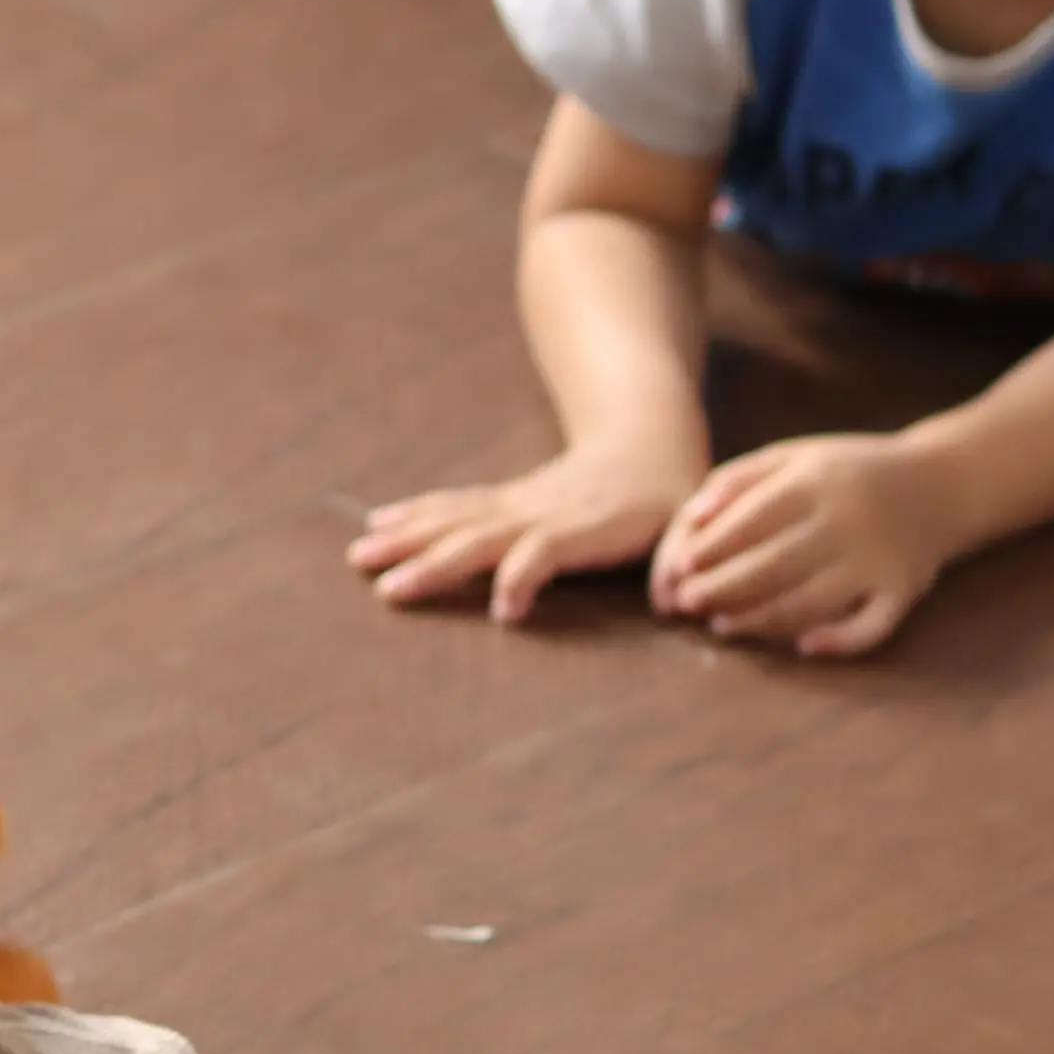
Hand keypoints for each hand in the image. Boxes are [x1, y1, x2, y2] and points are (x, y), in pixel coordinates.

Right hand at [353, 446, 695, 624]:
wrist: (646, 441)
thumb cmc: (672, 497)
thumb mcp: (691, 526)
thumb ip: (681, 559)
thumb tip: (676, 599)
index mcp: (586, 525)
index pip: (547, 549)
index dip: (525, 576)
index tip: (506, 612)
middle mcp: (541, 512)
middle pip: (481, 537)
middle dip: (435, 563)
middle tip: (389, 589)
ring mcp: (517, 504)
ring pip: (455, 519)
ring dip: (407, 538)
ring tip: (362, 554)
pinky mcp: (504, 501)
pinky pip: (452, 507)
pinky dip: (413, 514)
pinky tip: (378, 522)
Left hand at [652, 434, 946, 658]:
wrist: (940, 483)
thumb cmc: (845, 471)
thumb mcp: (792, 455)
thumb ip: (737, 478)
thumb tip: (691, 516)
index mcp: (813, 481)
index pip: (751, 519)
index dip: (711, 547)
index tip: (679, 568)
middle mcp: (846, 520)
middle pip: (774, 564)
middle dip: (723, 588)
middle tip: (686, 604)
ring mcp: (877, 559)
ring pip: (813, 600)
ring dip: (762, 619)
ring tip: (721, 626)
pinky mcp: (903, 590)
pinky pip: (873, 625)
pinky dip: (840, 641)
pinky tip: (803, 647)